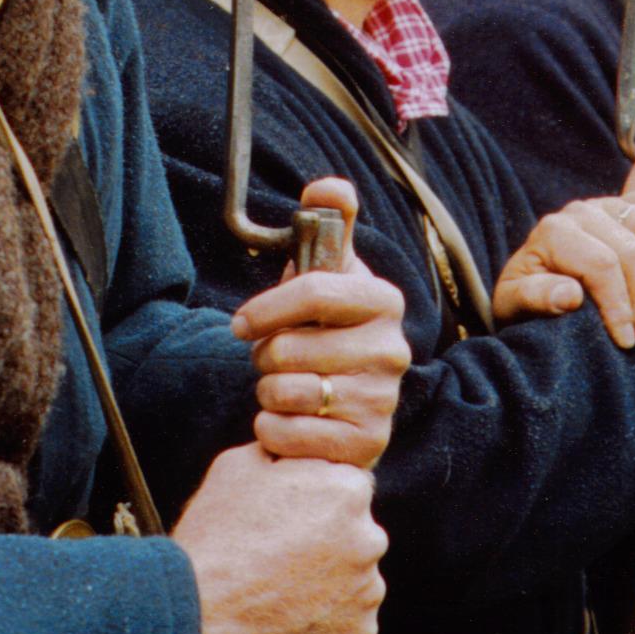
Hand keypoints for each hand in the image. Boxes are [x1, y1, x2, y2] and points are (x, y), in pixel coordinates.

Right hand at [174, 443, 386, 633]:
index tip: (285, 518)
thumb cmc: (215, 532)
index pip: (344, 487)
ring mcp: (368, 589)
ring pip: (353, 578)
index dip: (312, 500)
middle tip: (279, 556)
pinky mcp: (360, 633)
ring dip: (328, 582)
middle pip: (354, 533)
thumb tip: (293, 452)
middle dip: (326, 541)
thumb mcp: (239, 465)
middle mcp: (370, 537)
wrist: (197, 609)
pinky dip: (326, 620)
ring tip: (279, 590)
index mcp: (348, 489)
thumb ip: (282, 453)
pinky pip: (349, 620)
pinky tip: (288, 618)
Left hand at [233, 178, 408, 468]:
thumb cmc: (324, 327)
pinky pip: (287, 433)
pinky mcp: (364, 446)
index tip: (241, 323)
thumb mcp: (328, 271)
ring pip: (285, 392)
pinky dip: (272, 429)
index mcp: (384, 301)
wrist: (342, 400)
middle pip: (289, 348)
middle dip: (265, 356)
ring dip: (267, 392)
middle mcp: (393, 351)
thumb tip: (328, 187)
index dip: (266, 307)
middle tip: (273, 359)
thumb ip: (328, 223)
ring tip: (284, 387)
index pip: (314, 291)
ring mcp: (383, 402)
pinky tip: (288, 420)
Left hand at [495, 191, 634, 348]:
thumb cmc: (527, 297)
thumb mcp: (515, 305)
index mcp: (553, 231)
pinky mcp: (624, 204)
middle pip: (631, 250)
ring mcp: (605, 204)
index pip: (602, 265)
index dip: (620, 305)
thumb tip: (570, 295)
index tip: (626, 341)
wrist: (537, 279)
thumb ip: (534, 298)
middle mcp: (580, 211)